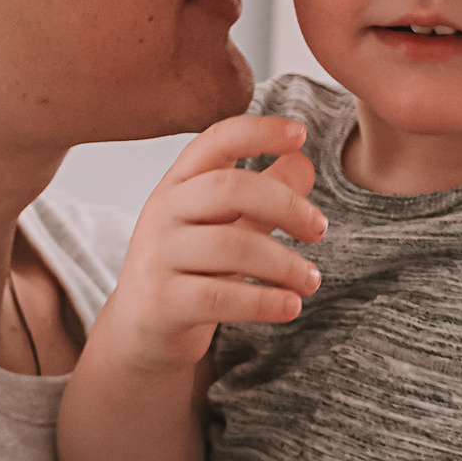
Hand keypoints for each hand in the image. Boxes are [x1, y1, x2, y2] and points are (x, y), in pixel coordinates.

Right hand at [97, 115, 324, 376]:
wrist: (142, 329)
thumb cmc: (192, 269)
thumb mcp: (228, 226)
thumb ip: (264, 196)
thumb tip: (304, 162)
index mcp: (179, 183)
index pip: (217, 141)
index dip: (259, 131)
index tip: (301, 134)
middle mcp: (163, 211)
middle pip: (230, 188)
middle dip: (286, 205)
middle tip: (319, 229)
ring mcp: (157, 256)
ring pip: (231, 247)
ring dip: (284, 264)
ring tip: (311, 280)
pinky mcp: (161, 302)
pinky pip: (220, 297)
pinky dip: (264, 302)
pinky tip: (290, 305)